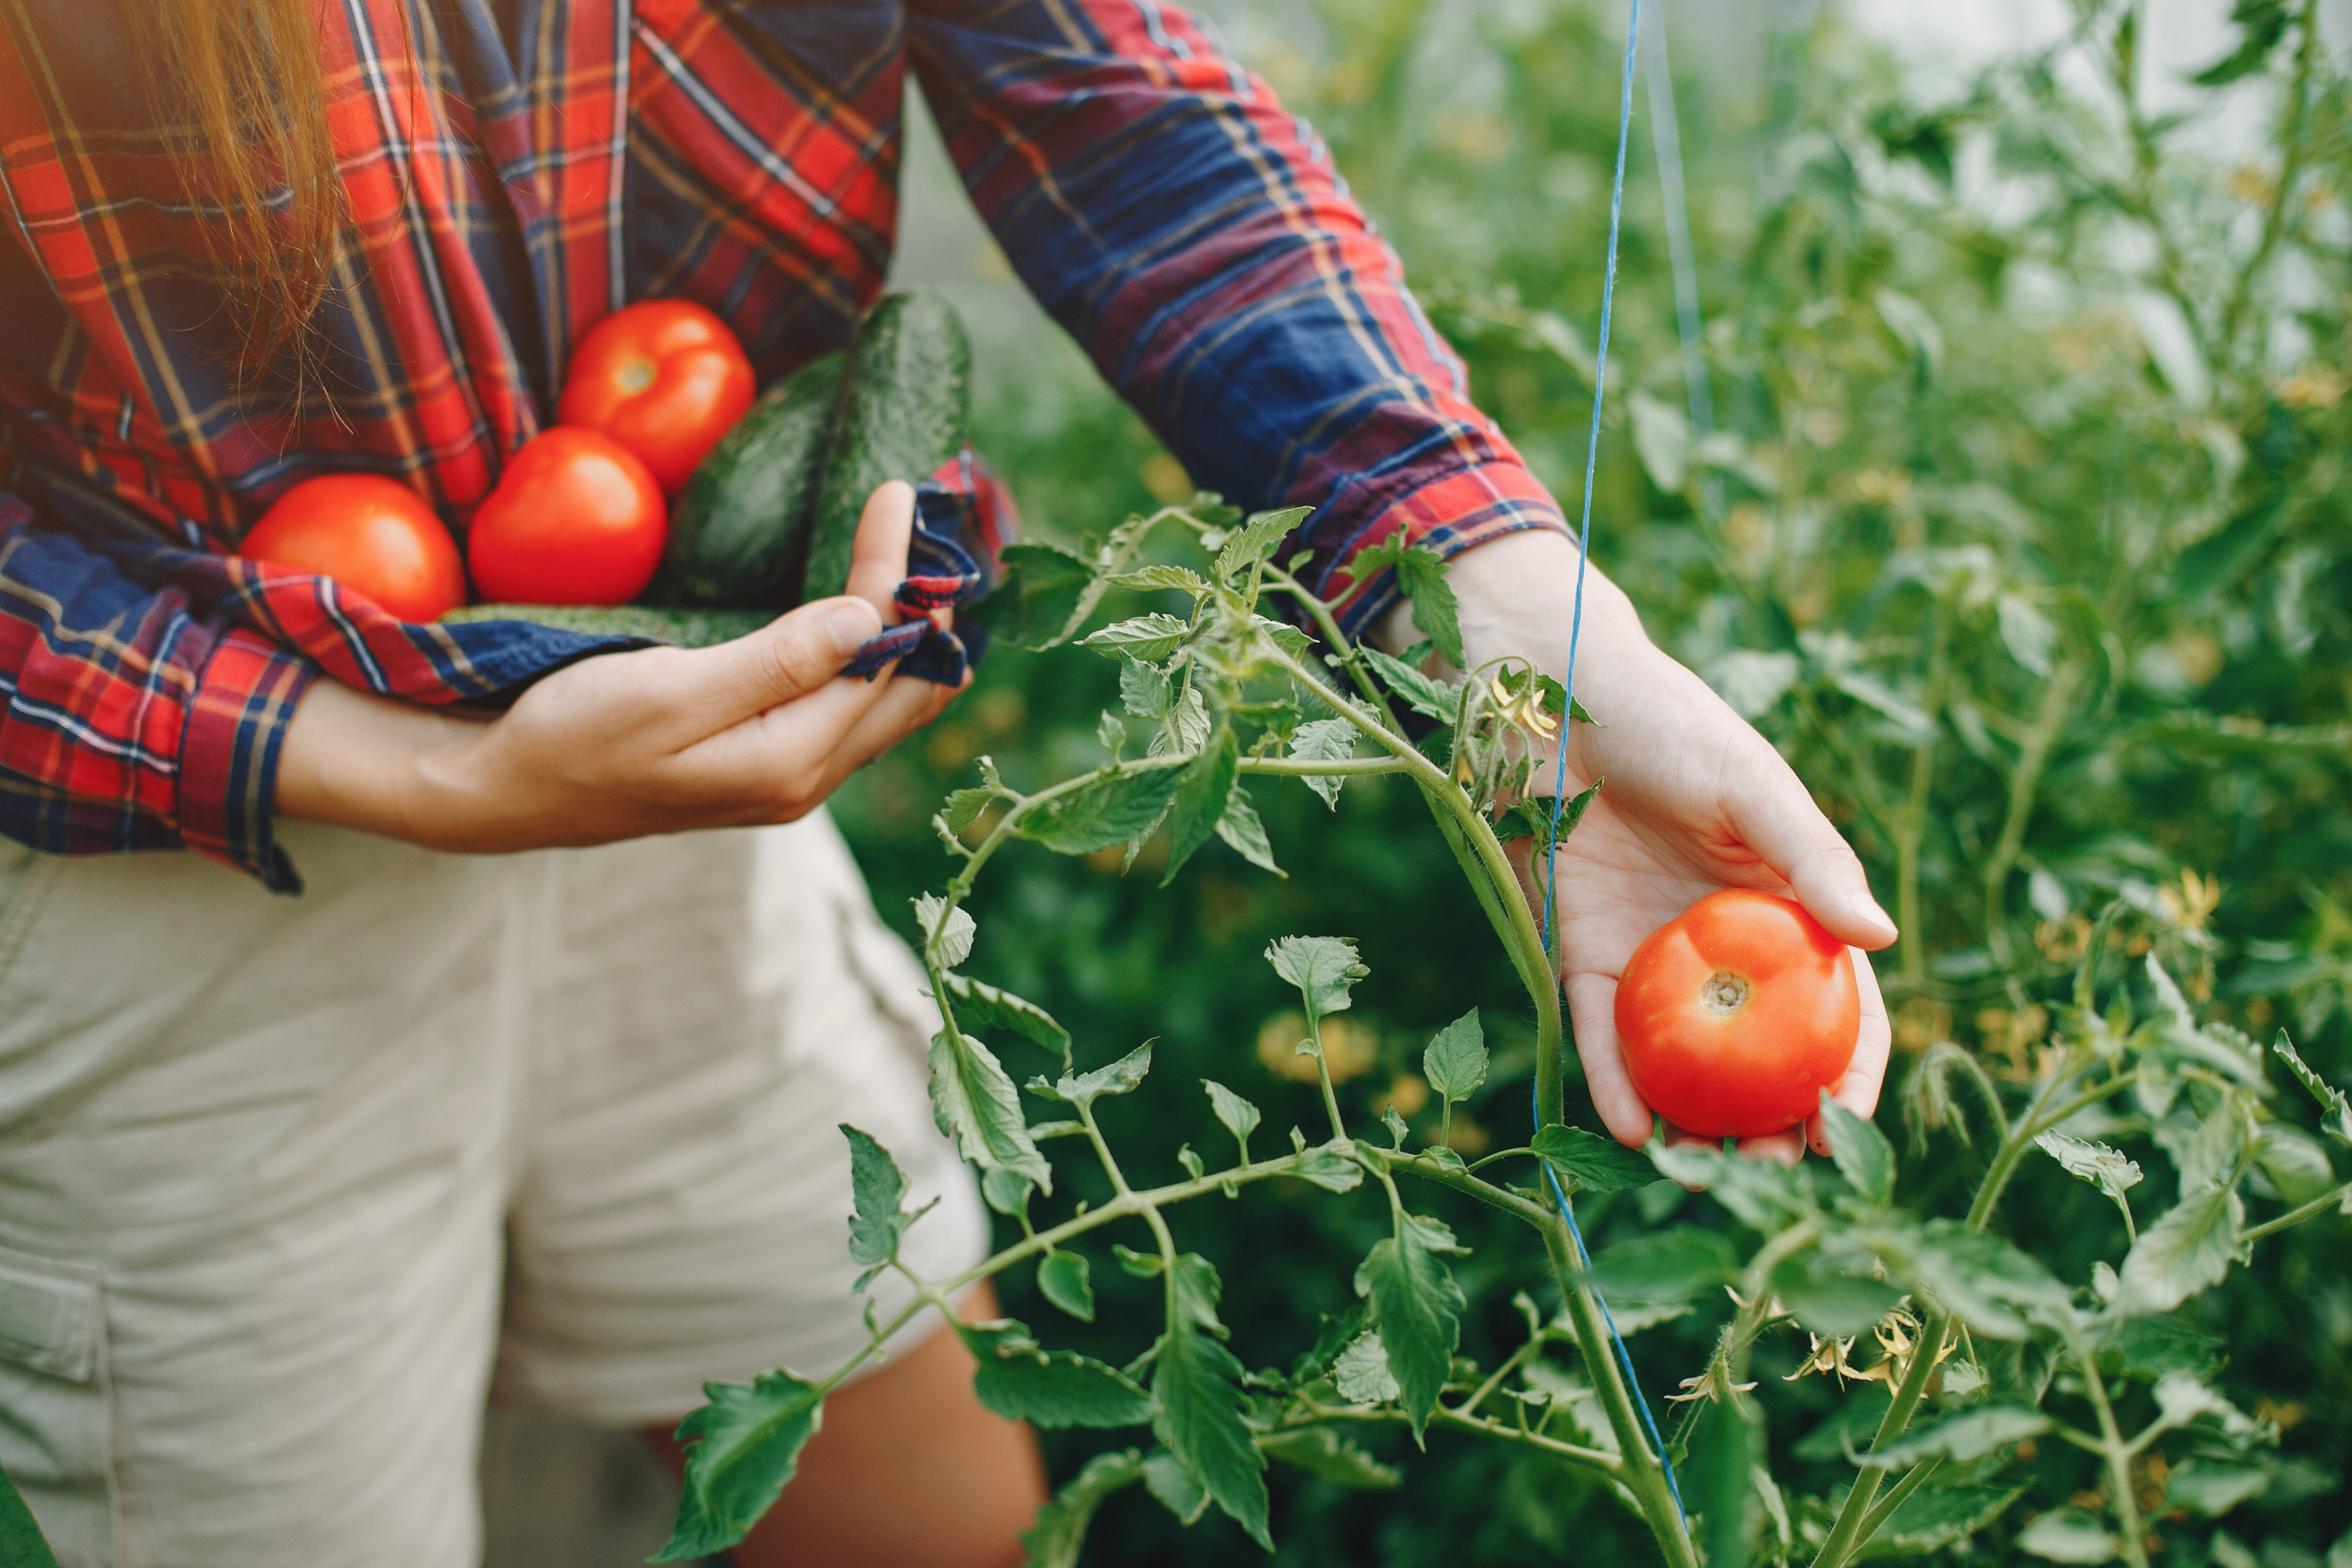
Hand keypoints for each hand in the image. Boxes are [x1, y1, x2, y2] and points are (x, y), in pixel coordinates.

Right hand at [278, 481, 964, 851]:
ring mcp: (788, 774)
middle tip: (936, 523)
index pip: (881, 655)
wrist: (503, 791)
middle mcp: (805, 777)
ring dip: (912, 633)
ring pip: (888, 703)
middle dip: (932, 608)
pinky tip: (871, 614)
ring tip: (920, 559)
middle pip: (911, 690)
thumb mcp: (668, 693)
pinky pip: (851, 708)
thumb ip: (775, 663)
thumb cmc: (571, 735)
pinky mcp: (765, 760)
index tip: (896, 493)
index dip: (897, 574)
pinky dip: (877, 656)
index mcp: (791, 759)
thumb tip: (865, 620)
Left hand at [1399, 530, 1895, 1163]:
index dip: (1849, 1074)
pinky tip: (1632, 1128)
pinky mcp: (1582, 957)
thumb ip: (1815, 861)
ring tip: (1701, 1175)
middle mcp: (1724, 948)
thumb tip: (1881, 936)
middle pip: (1759, 1056)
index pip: (1836, 1009)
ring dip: (1693, 1124)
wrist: (1553, 701)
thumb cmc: (1671, 727)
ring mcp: (1654, 959)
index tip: (1849, 1132)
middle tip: (1775, 1177)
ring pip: (1681, 1063)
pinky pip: (1600, 1035)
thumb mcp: (1755, 789)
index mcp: (1786, 908)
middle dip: (1772, 1124)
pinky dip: (1614, 1083)